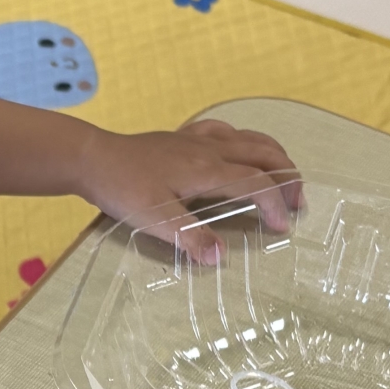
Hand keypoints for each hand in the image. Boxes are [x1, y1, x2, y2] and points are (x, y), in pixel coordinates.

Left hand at [74, 118, 300, 258]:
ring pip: (249, 138)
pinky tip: (240, 150)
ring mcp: (196, 139)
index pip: (256, 184)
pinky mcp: (182, 136)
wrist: (91, 158)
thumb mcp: (154, 220)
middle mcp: (209, 149)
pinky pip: (224, 130)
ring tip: (284, 176)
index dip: (275, 205)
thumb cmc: (121, 188)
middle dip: (287, 177)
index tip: (283, 228)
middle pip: (264, 155)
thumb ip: (189, 237)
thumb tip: (219, 258)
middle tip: (298, 202)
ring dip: (273, 156)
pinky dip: (243, 139)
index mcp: (207, 170)